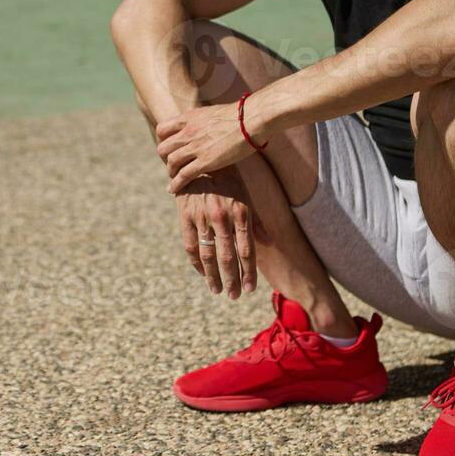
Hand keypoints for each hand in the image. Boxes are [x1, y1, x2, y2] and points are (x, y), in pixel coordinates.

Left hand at [156, 102, 262, 192]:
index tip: (170, 149)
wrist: (252, 118)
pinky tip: (174, 190)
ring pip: (171, 162)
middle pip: (163, 148)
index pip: (162, 129)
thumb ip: (204, 121)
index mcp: (189, 118)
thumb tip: (206, 125)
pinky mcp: (206, 161)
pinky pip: (183, 175)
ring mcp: (196, 146)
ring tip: (174, 179)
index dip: (163, 141)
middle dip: (165, 159)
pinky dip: (176, 184)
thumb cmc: (241, 115)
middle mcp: (188, 131)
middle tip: (172, 166)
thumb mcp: (214, 113)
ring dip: (171, 172)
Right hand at [173, 172, 257, 298]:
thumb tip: (269, 241)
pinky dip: (196, 262)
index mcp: (241, 212)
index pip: (247, 251)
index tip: (250, 289)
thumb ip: (255, 221)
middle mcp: (222, 217)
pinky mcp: (185, 216)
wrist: (200, 159)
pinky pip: (190, 245)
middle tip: (234, 296)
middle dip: (232, 280)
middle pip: (228, 257)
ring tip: (217, 290)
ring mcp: (202, 217)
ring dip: (213, 276)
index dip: (249, 272)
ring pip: (208, 255)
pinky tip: (202, 272)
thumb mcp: (245, 195)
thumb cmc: (228, 178)